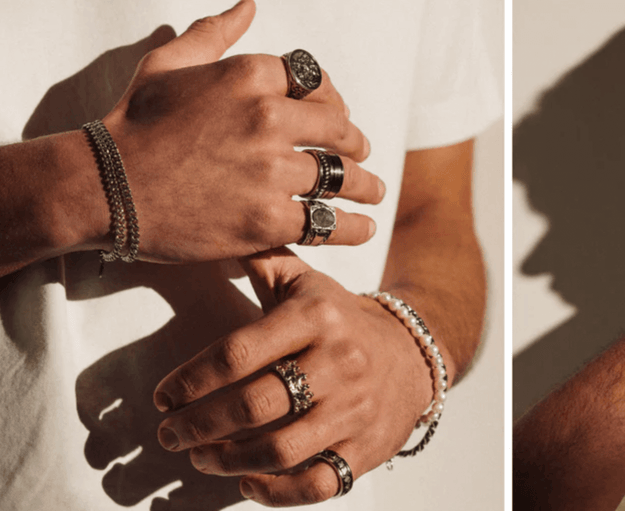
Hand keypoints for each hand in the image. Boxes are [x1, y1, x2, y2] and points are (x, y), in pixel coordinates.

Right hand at [94, 0, 384, 261]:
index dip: (334, 100)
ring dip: (365, 186)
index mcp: (250, 76)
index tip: (338, 115)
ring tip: (374, 193)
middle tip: (361, 155)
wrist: (103, 187)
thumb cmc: (132, 125)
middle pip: (340, 129)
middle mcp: (267, 118)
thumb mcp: (168, 64)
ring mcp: (271, 170)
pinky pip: (329, 222)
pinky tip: (363, 227)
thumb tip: (247, 5)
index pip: (317, 83)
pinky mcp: (268, 218)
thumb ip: (215, 35)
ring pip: (341, 177)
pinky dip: (353, 227)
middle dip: (356, 143)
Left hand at [150, 248, 435, 505]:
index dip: (191, 380)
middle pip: (253, 404)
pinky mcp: (367, 449)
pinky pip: (317, 484)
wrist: (413, 355)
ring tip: (199, 458)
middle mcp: (339, 364)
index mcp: (317, 318)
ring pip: (280, 449)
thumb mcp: (309, 285)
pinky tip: (248, 484)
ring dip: (227, 460)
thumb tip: (218, 229)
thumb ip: (264, 263)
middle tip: (169, 433)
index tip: (164, 396)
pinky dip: (277, 492)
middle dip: (198, 425)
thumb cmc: (342, 319)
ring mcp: (355, 411)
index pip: (238, 352)